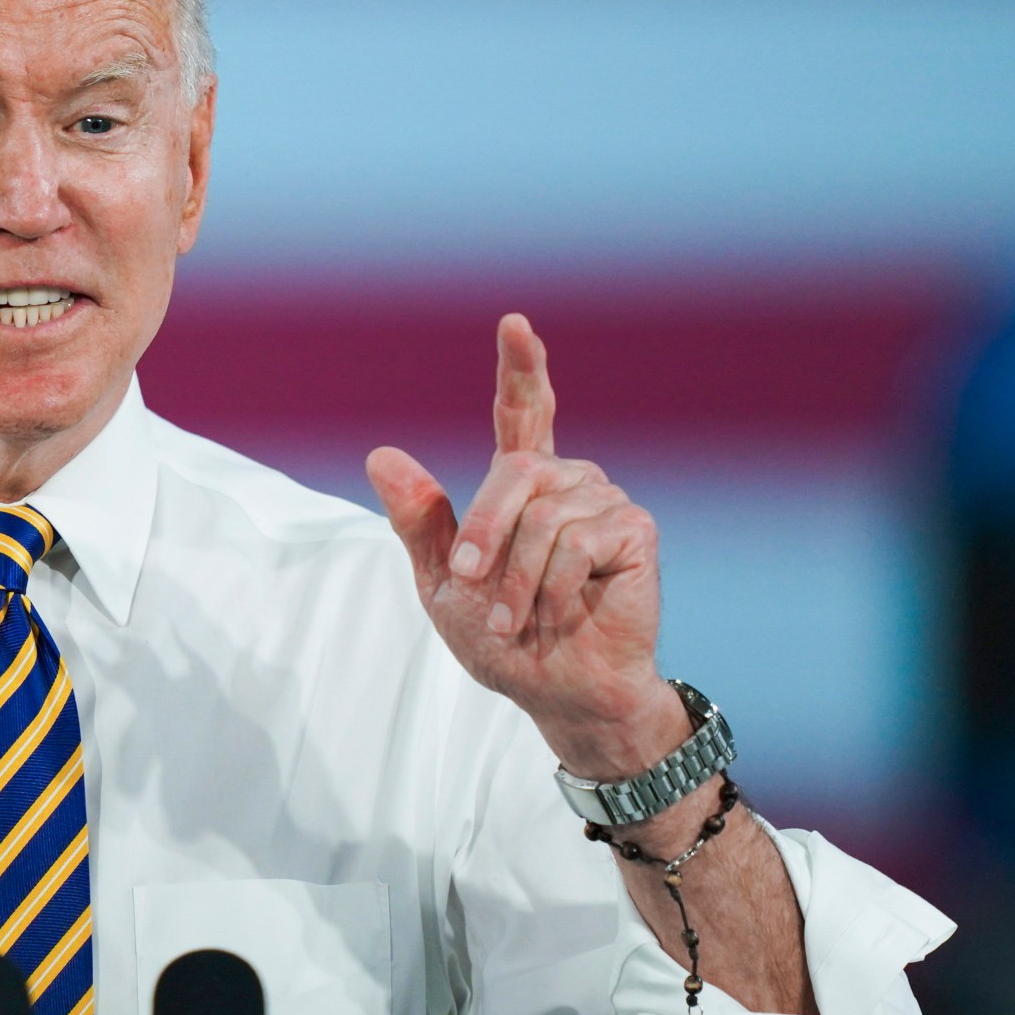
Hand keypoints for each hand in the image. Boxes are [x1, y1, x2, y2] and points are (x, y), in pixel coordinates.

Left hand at [366, 314, 685, 778]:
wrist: (556, 690)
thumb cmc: (501, 638)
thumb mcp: (441, 581)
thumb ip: (419, 519)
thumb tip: (380, 454)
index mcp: (524, 484)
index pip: (523, 411)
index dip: (521, 368)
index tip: (514, 324)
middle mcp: (570, 480)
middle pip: (513, 471)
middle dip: (481, 533)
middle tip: (467, 584)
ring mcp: (606, 500)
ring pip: (542, 515)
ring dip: (514, 579)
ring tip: (512, 618)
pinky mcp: (634, 530)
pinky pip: (575, 542)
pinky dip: (550, 589)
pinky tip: (555, 615)